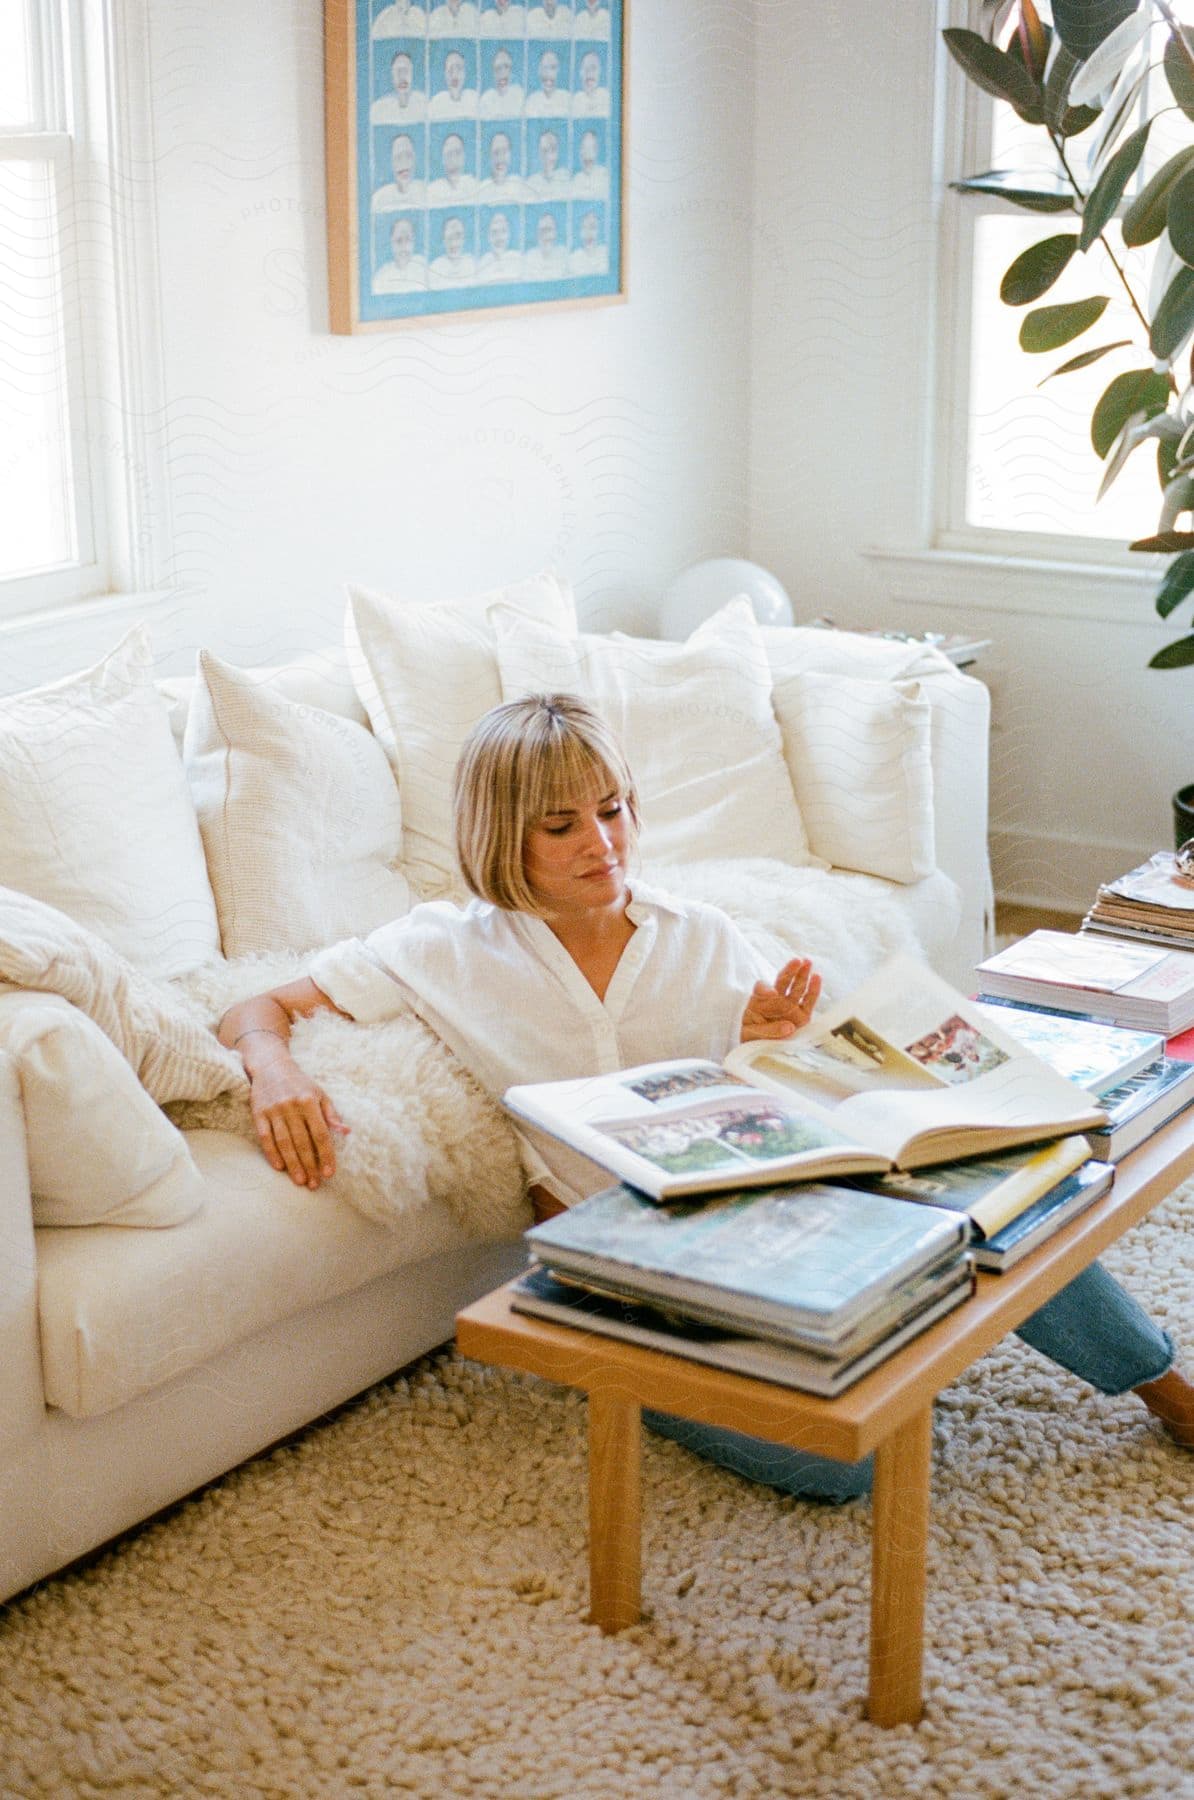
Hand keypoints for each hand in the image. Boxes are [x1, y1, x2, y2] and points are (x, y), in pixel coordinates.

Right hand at [248, 1049, 349, 1188]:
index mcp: (310, 1101)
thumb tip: (346, 1131)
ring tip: (300, 1180)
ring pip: (284, 1142)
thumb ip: (331, 1114)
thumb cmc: (299, 1083)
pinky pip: (265, 1137)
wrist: (271, 1066)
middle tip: (314, 1184)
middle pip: (302, 1142)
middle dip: (310, 1165)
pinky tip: (279, 1167)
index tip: (330, 1172)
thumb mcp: (319, 1093)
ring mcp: (274, 1110)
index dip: (326, 1154)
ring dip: (293, 1164)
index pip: (320, 1134)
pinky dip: (272, 1153)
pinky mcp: (258, 1113)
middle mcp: (291, 1106)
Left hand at [740, 957, 821, 1042]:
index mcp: (758, 1001)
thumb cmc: (752, 1041)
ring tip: (808, 962)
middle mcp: (775, 1001)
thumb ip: (768, 1030)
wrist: (761, 1054)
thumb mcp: (751, 1034)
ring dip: (802, 974)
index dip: (766, 988)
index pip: (761, 988)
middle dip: (790, 971)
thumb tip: (790, 1027)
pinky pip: (809, 1001)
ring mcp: (790, 1008)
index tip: (772, 993)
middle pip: (782, 982)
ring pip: (797, 988)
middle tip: (797, 961)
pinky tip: (817, 977)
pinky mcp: (802, 1016)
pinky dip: (813, 989)